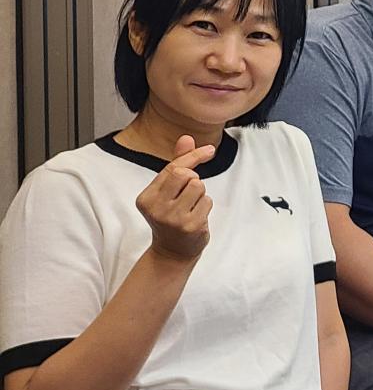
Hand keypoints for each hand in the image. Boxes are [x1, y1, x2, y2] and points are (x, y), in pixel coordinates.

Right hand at [136, 135, 216, 262]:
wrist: (172, 251)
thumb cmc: (171, 215)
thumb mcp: (168, 190)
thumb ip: (177, 163)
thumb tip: (187, 138)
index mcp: (146, 197)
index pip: (173, 168)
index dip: (193, 156)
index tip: (209, 150)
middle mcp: (156, 208)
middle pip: (186, 174)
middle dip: (193, 179)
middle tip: (188, 193)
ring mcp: (172, 218)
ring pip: (199, 186)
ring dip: (200, 194)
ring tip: (190, 207)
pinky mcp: (189, 226)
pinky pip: (207, 201)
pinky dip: (205, 206)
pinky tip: (195, 217)